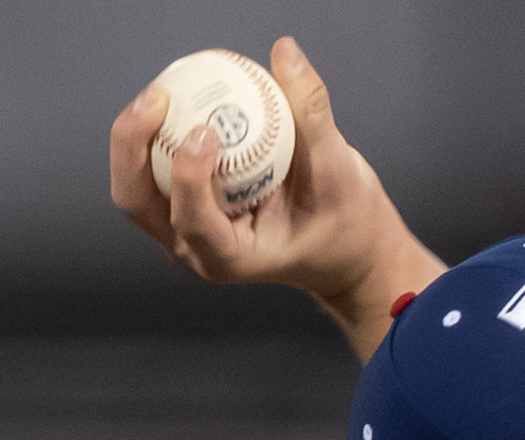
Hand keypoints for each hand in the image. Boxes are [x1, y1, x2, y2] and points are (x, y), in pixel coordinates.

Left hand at [109, 36, 445, 359]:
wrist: (349, 249)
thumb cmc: (348, 226)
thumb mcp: (340, 173)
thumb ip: (311, 113)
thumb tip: (286, 53)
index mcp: (232, 259)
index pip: (191, 221)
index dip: (188, 176)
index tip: (208, 130)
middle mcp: (197, 249)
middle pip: (137, 199)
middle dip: (133, 145)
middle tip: (158, 99)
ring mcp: (184, 230)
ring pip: (134, 185)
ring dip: (135, 137)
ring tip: (160, 95)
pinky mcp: (184, 208)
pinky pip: (152, 170)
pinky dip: (154, 136)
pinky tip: (174, 102)